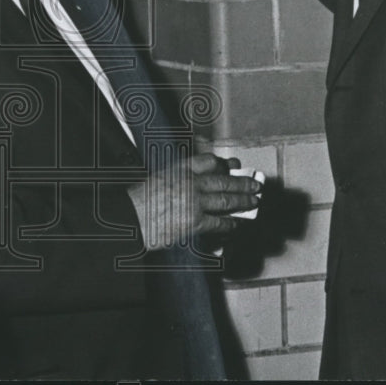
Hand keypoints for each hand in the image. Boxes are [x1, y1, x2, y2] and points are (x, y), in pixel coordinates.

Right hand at [126, 153, 262, 250]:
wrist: (130, 218)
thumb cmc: (139, 202)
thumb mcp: (159, 180)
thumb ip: (179, 180)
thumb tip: (198, 186)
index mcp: (179, 169)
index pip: (208, 161)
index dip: (223, 164)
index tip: (233, 165)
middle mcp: (189, 182)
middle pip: (223, 180)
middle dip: (242, 183)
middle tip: (255, 184)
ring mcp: (194, 202)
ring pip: (226, 200)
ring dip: (243, 201)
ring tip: (253, 201)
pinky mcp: (195, 221)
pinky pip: (219, 222)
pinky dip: (230, 223)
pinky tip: (236, 224)